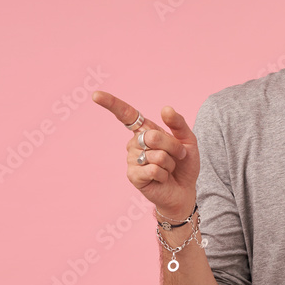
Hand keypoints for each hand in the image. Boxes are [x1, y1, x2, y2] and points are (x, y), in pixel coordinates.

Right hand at [91, 90, 198, 218]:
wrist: (184, 190)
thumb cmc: (183, 164)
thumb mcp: (187, 140)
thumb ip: (178, 123)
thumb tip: (165, 108)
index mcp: (145, 130)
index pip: (126, 114)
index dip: (111, 103)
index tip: (96, 95)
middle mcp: (134, 143)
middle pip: (152, 136)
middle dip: (173, 147)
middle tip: (177, 156)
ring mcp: (131, 159)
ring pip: (156, 154)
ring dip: (170, 162)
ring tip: (168, 169)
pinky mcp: (133, 176)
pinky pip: (154, 169)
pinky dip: (164, 174)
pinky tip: (162, 178)